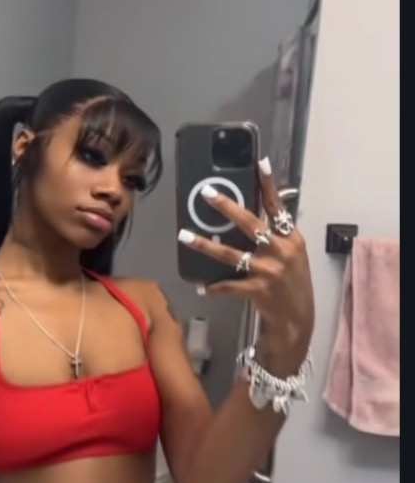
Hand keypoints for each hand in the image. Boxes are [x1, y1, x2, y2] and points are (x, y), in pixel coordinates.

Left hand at [179, 157, 314, 362]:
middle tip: (206, 193)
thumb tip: (252, 214)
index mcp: (290, 238)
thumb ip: (276, 235)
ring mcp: (269, 271)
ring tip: (184, 236)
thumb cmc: (292, 283)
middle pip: (250, 224)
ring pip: (231, 254)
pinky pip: (229, 286)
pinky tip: (201, 286)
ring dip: (205, 245)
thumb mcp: (292, 255)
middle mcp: (281, 251)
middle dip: (227, 207)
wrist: (298, 320)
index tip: (259, 162)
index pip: (278, 206)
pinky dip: (214, 286)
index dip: (268, 184)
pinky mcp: (258, 290)